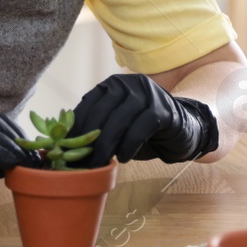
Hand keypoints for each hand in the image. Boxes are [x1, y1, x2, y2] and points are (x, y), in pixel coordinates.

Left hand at [68, 73, 219, 166]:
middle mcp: (130, 83)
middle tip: (82, 161)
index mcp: (113, 84)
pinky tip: (123, 158)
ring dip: (107, 143)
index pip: (88, 103)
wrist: (182, 130)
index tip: (66, 148)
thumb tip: (64, 145)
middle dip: (90, 138)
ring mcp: (148, 94)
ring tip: (100, 162)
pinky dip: (129, 144)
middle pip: (103, 111)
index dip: (76, 127)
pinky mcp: (164, 109)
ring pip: (120, 119)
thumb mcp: (116, 125)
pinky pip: (141, 127)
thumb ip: (96, 128)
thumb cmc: (142, 130)